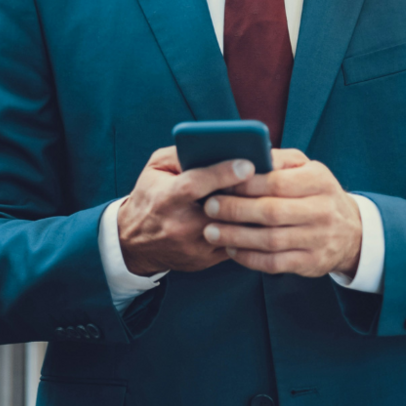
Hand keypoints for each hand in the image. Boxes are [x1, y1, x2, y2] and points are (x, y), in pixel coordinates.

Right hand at [116, 146, 260, 275]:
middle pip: (221, 209)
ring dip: (253, 212)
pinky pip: (236, 244)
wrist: (135, 242)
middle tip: (270, 178)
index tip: (249, 164)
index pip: (196, 184)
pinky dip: (249, 229)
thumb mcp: (155, 169)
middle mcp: (179, 225)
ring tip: (270, 195)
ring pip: (234, 229)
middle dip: (247, 193)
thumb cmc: (149, 197)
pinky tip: (258, 214)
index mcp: (165, 198)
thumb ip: (180, 154)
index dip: (222, 174)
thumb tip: (213, 144)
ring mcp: (194, 247)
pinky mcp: (206, 261)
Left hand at [200, 150, 362, 277]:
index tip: (219, 183)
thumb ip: (278, 159)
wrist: (352, 232)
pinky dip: (249, 258)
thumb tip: (245, 154)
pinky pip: (275, 263)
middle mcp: (322, 211)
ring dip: (236, 237)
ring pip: (270, 240)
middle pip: (271, 212)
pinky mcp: (312, 263)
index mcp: (319, 181)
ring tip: (211, 231)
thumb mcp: (306, 168)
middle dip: (235, 210)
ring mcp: (319, 239)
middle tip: (209, 207)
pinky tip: (231, 250)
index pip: (276, 182)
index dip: (244, 184)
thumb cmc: (316, 192)